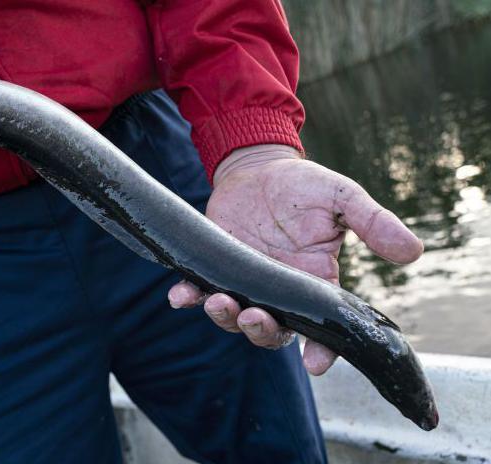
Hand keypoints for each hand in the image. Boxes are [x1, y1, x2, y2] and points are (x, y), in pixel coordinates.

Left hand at [168, 144, 422, 374]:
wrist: (258, 168)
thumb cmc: (304, 185)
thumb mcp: (343, 198)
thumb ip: (373, 224)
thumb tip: (412, 252)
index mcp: (314, 282)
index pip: (320, 327)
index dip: (321, 350)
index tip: (316, 363)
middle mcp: (278, 291)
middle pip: (272, 330)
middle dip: (262, 331)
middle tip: (254, 317)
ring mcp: (244, 283)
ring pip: (235, 318)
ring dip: (225, 317)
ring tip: (218, 301)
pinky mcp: (214, 269)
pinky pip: (198, 291)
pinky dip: (188, 297)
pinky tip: (180, 295)